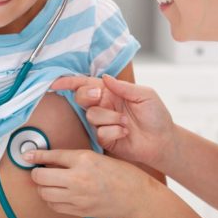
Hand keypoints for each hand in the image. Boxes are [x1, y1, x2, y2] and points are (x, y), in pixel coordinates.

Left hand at [26, 149, 153, 217]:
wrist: (137, 198)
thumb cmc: (124, 175)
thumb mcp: (99, 157)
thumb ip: (76, 158)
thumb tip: (55, 159)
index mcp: (85, 159)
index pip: (52, 155)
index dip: (37, 155)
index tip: (28, 155)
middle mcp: (78, 178)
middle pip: (41, 176)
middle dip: (36, 172)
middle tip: (38, 169)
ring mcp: (77, 197)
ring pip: (44, 193)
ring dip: (42, 187)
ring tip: (48, 182)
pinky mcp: (79, 211)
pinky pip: (54, 206)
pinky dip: (51, 200)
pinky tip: (57, 194)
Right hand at [51, 74, 175, 168]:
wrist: (162, 141)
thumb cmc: (156, 116)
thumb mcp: (144, 95)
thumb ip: (123, 86)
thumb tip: (104, 77)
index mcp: (111, 91)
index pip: (86, 84)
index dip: (69, 82)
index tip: (55, 83)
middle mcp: (104, 106)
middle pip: (81, 97)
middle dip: (87, 96)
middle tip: (99, 97)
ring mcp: (103, 123)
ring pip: (91, 116)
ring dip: (110, 118)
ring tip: (126, 122)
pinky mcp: (104, 139)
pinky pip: (100, 133)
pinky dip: (114, 132)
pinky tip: (125, 133)